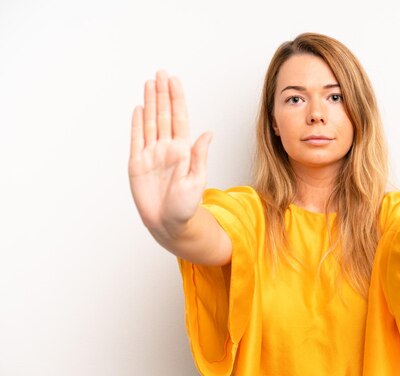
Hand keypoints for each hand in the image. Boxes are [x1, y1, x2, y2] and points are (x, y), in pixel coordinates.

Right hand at [128, 70, 211, 233]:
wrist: (169, 224)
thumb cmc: (186, 206)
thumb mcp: (197, 180)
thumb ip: (199, 156)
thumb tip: (208, 133)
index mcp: (183, 150)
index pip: (179, 118)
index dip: (176, 98)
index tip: (174, 80)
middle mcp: (167, 149)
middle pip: (163, 115)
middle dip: (162, 94)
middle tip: (160, 73)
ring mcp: (151, 155)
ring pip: (150, 122)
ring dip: (150, 103)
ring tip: (149, 84)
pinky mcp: (137, 164)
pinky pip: (136, 139)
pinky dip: (137, 123)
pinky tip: (139, 109)